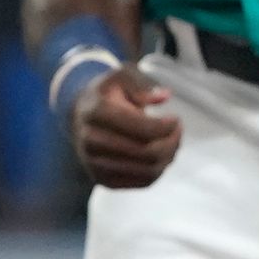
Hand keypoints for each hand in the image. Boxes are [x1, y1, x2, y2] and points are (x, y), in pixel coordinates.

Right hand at [70, 63, 182, 188]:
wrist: (80, 115)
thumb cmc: (107, 93)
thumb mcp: (122, 76)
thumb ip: (142, 84)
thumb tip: (163, 97)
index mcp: (96, 111)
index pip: (142, 129)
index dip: (166, 126)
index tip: (176, 118)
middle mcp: (91, 140)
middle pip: (147, 152)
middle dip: (172, 142)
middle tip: (178, 131)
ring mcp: (94, 163)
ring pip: (148, 171)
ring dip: (169, 157)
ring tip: (173, 142)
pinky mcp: (102, 179)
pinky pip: (142, 182)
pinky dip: (159, 170)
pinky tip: (162, 155)